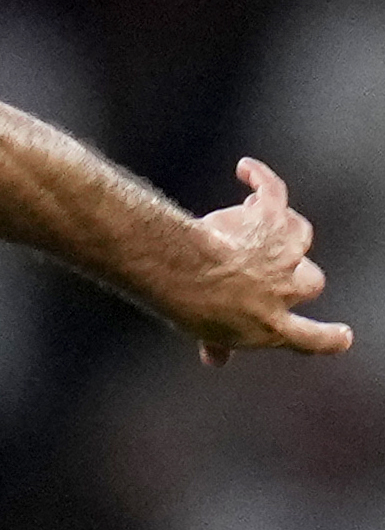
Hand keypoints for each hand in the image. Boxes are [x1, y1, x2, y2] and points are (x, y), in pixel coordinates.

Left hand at [183, 159, 353, 366]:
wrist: (186, 270)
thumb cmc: (190, 304)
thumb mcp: (206, 330)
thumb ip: (216, 342)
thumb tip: (215, 360)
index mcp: (273, 326)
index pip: (310, 339)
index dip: (329, 338)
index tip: (342, 336)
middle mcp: (287, 290)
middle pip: (312, 281)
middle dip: (298, 274)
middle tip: (270, 268)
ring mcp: (284, 253)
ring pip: (299, 235)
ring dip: (281, 229)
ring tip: (252, 220)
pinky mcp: (272, 219)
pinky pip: (274, 192)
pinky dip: (261, 179)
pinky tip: (245, 169)